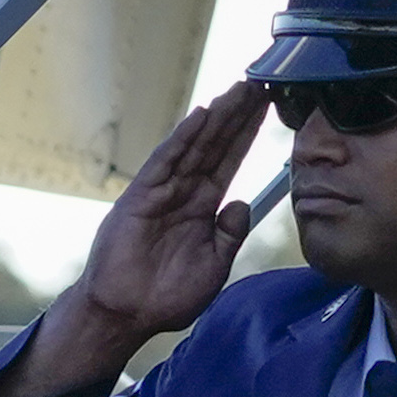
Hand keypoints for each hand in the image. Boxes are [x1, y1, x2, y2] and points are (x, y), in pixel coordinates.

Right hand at [3, 81, 271, 396]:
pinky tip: (202, 114)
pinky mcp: (141, 197)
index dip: (248, 134)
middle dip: (238, 114)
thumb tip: (242, 204)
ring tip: (241, 89)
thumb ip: (229, 235)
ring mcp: (162, 192)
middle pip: (216, 145)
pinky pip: (165, 161)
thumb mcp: (214, 266)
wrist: (127, 316)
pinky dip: (183, 137)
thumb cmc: (166, 298)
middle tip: (261, 80)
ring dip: (218, 116)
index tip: (268, 106)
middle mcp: (184, 193)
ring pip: (195, 146)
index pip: (230, 161)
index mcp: (202, 208)